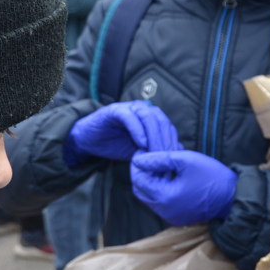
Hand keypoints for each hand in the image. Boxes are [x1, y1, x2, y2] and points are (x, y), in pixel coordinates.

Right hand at [65, 101, 181, 165]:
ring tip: (155, 153)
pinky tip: (141, 143)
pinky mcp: (114, 110)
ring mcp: (129, 108)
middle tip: (165, 159)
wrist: (89, 141)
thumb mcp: (139, 151)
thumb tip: (179, 154)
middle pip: (161, 122)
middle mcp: (142, 110)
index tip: (173, 161)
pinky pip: (130, 117)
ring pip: (148, 117)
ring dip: (154, 136)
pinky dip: (138, 130)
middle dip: (165, 141)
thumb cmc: (115, 145)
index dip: (172, 144)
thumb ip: (156, 150)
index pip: (168, 128)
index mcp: (151, 118)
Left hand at [130, 151, 236, 225]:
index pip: (138, 180)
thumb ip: (159, 159)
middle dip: (141, 174)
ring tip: (160, 166)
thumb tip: (138, 159)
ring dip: (151, 182)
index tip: (142, 151)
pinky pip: (161, 203)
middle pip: (140, 191)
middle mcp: (164, 210)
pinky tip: (169, 177)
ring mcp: (171, 216)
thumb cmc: (212, 177)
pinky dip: (160, 190)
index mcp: (164, 197)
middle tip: (148, 158)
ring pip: (150, 198)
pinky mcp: (178, 217)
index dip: (137, 164)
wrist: (233, 197)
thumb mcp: (186, 160)